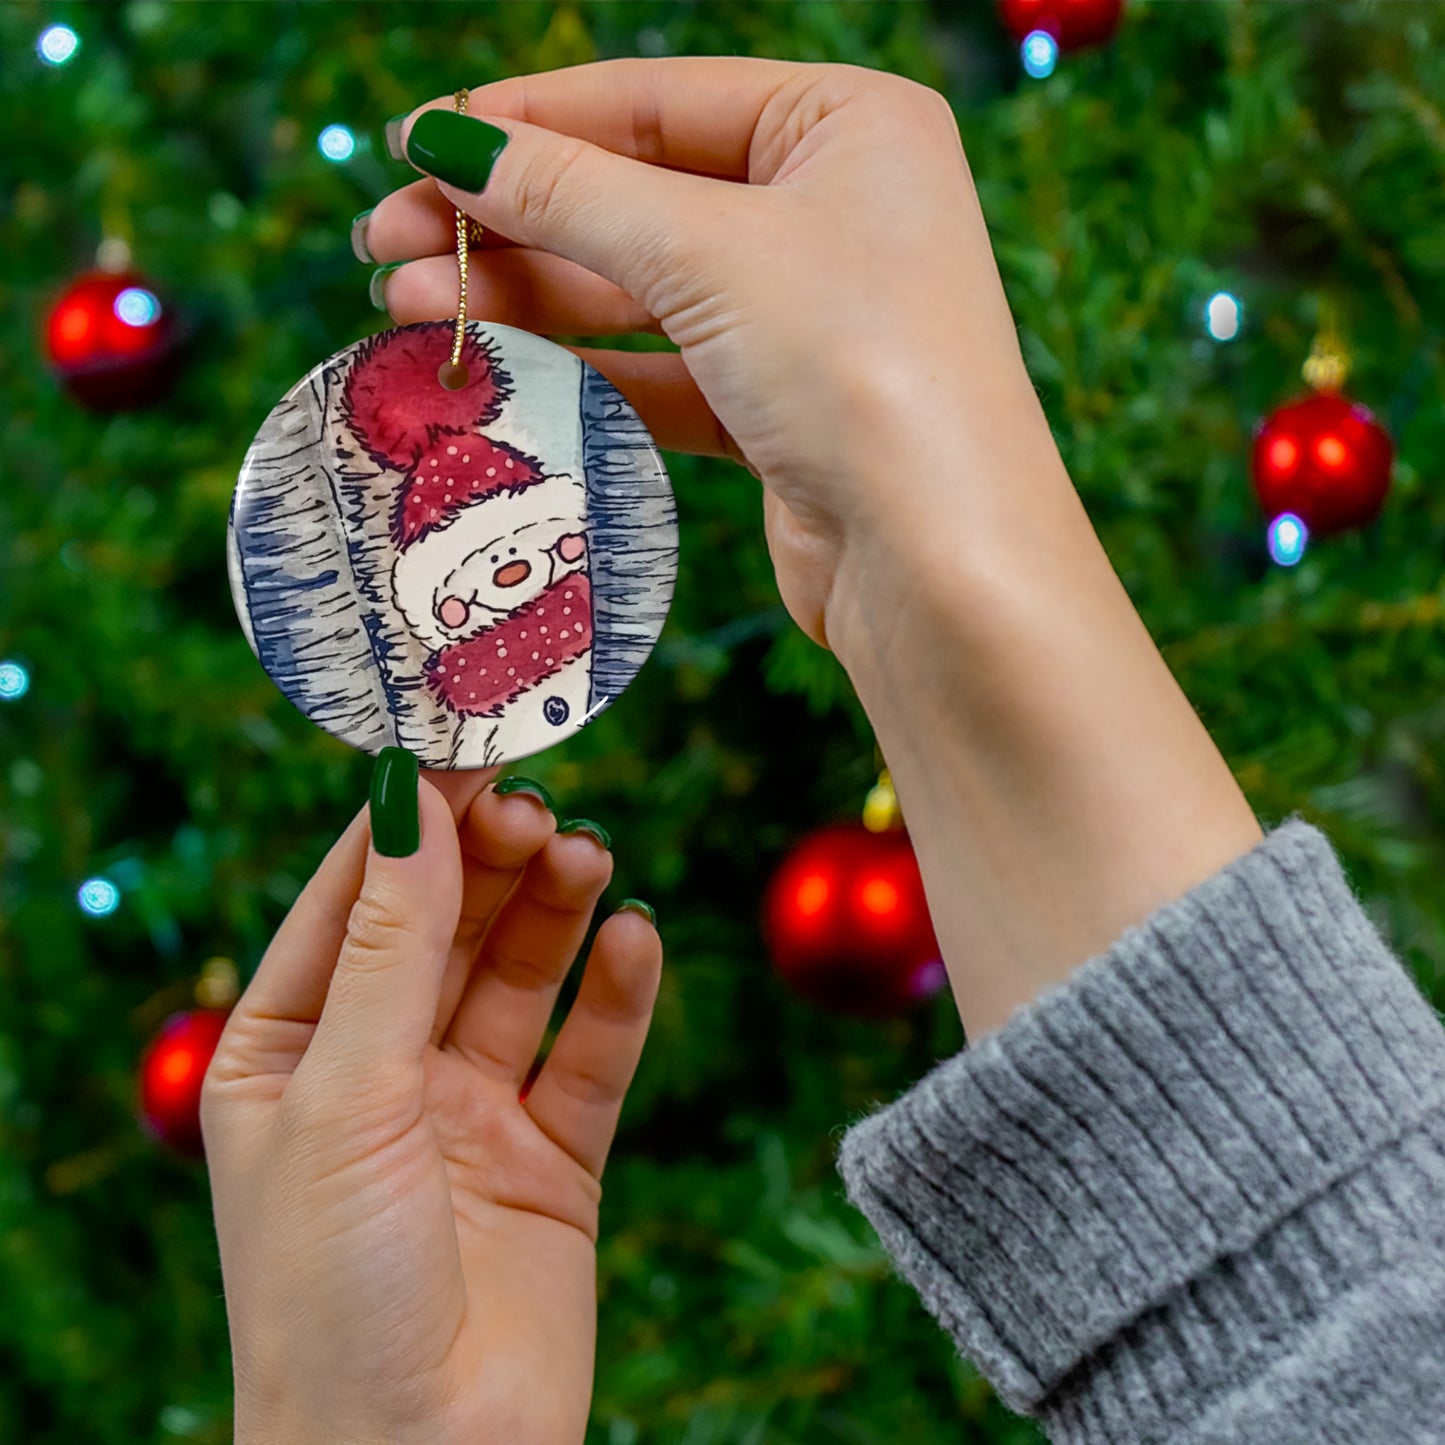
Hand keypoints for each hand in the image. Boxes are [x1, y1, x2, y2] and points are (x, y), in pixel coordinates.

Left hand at [202, 766, 661, 1444]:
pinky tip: (635, 940)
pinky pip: (590, 1055)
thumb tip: (411, 800)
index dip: (408, 821)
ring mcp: (469, 1113)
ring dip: (555, 911)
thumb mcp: (346, 1095)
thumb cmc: (332, 1293)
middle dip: (489, 861)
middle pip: (446, 926)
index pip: (352, 900)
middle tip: (537, 804)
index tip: (463, 742)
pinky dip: (617, 994)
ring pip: (521, 977)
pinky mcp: (552, 1159)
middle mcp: (380, 1072)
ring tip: (587, 857)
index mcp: (289, 1052)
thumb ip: (391, 946)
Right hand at [362, 57, 1047, 657]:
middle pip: (636, 196)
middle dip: (508, 221)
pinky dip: (581, 370)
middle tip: (384, 243)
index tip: (415, 143)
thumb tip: (448, 141)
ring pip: (639, 290)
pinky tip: (493, 367)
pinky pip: (661, 371)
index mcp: (847, 125)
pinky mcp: (781, 410)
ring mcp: (808, 316)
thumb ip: (570, 193)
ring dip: (525, 298)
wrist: (938, 563)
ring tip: (406, 307)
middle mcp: (833, 211)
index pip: (655, 100)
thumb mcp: (707, 252)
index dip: (527, 121)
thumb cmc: (859, 368)